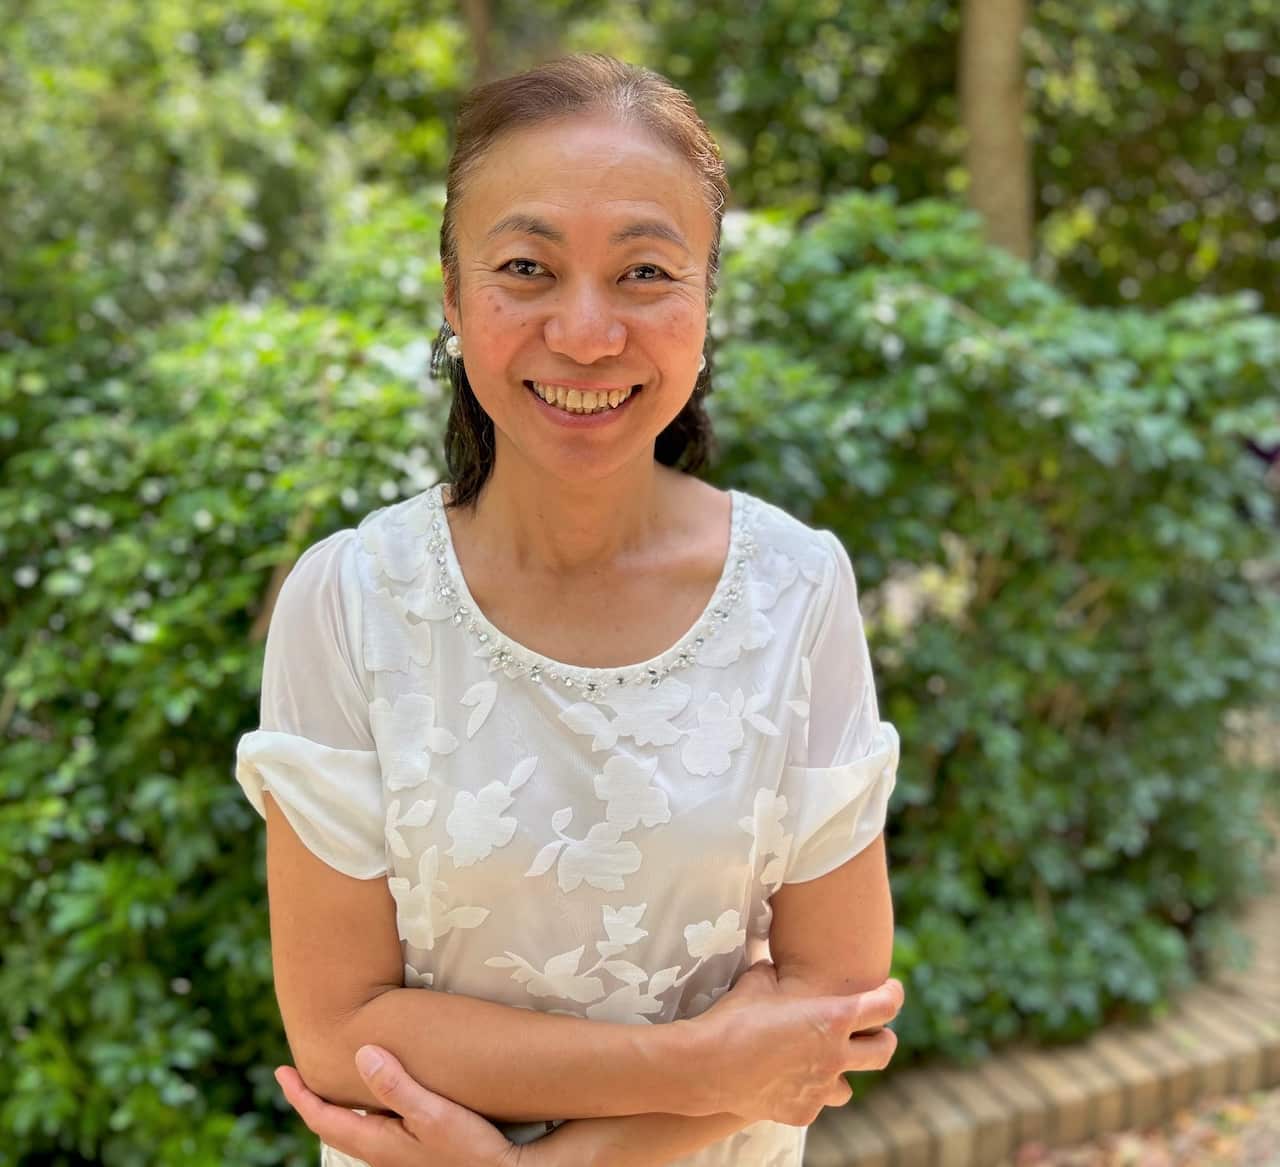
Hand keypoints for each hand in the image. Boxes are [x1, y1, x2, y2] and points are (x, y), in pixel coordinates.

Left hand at [275, 1045, 526, 1166]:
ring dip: (336, 1106)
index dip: (299, 1095)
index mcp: (376, 1143)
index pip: (323, 1119)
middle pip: (332, 1125)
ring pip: (353, 1129)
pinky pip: (372, 1130)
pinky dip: (360, 1111)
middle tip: (297, 1074)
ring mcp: (395, 1157)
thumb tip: (362, 1054)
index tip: (280, 1071)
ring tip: (332, 1081)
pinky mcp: (411, 1154)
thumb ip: (396, 1086)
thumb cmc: (470, 1147)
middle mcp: (380, 1153)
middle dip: (311, 1100)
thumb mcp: (433, 1113)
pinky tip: (376, 1099)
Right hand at [694, 959, 902, 1126]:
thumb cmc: (734, 1015)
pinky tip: (786, 1082)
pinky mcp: (803, 1111)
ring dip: (842, 1073)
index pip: (884, 1005)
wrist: (709, 1064)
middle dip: (884, 1039)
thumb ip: (777, 973)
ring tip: (825, 1064)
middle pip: (884, 1051)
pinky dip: (806, 1093)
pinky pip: (815, 1102)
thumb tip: (774, 965)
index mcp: (833, 1017)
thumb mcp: (758, 979)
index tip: (892, 989)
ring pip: (849, 1086)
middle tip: (876, 1032)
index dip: (892, 995)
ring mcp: (822, 1087)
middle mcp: (836, 1054)